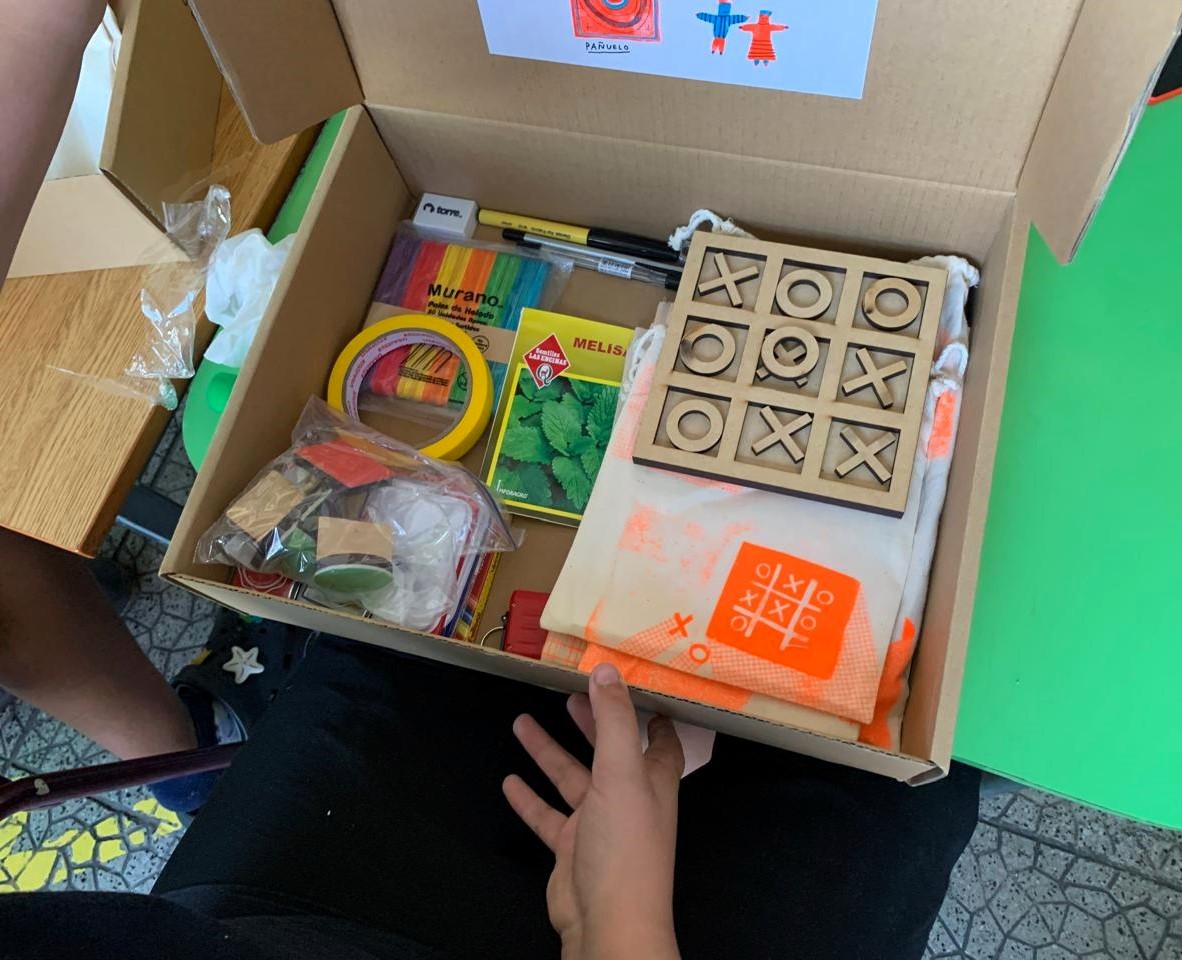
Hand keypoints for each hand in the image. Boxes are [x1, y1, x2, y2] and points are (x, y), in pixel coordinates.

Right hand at [503, 663, 683, 959]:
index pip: (657, 737)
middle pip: (608, 749)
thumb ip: (613, 720)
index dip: (647, 711)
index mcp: (651, 778)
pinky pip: (548, 816)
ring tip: (521, 723)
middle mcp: (628, 797)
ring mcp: (598, 824)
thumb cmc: (626, 848)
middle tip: (567, 693)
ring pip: (571, 778)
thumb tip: (607, 671)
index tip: (631, 685)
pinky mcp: (572, 848)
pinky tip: (510, 782)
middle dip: (590, 722)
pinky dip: (530, 799)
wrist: (608, 923)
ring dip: (548, 752)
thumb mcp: (621, 772)